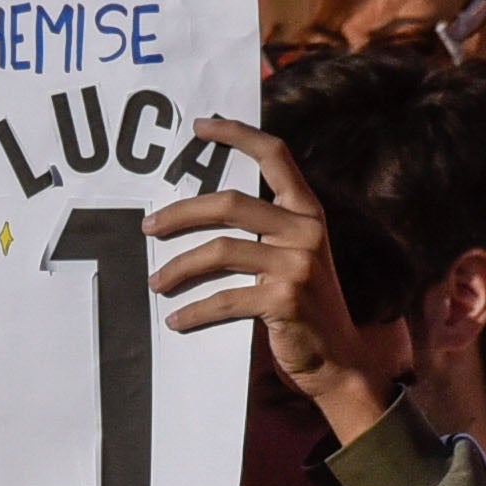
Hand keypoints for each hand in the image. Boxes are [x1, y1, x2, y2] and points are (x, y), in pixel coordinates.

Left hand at [149, 118, 387, 439]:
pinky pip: (224, 299)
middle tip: (148, 226)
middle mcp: (306, 230)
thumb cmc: (304, 305)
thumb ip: (263, 229)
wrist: (337, 360)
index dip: (238, 134)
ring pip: (220, 251)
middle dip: (181, 213)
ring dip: (178, 267)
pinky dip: (194, 311)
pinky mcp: (284, 300)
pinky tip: (176, 320)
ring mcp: (298, 264)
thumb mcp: (293, 256)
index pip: (276, 155)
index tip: (200, 125)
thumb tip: (197, 208)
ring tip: (155, 282)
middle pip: (230, 203)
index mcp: (307, 211)